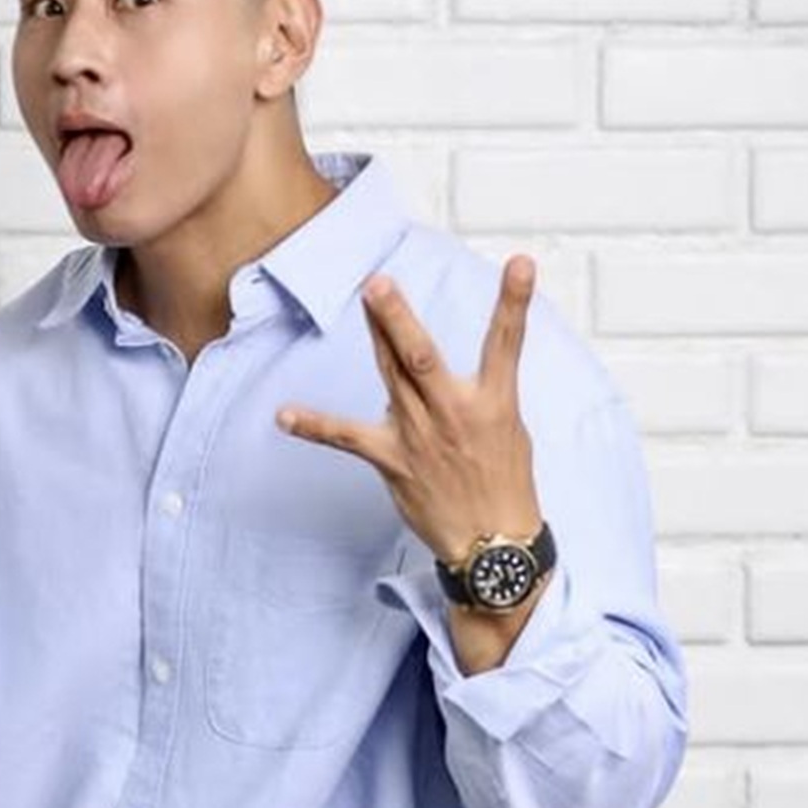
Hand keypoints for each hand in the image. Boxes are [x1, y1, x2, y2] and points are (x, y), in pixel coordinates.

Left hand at [275, 255, 541, 563]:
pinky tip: (285, 415)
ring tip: (366, 299)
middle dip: (400, 318)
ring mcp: (421, 436)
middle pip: (422, 356)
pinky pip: (347, 439)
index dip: (515, 302)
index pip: (507, 344)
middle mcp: (455, 413)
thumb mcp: (508, 429)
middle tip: (380, 283)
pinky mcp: (394, 461)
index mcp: (494, 403)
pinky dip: (315, 426)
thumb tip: (442, 373)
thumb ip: (479, 392)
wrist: (493, 544)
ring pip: (392, 376)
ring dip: (378, 336)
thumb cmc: (503, 483)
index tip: (522, 263)